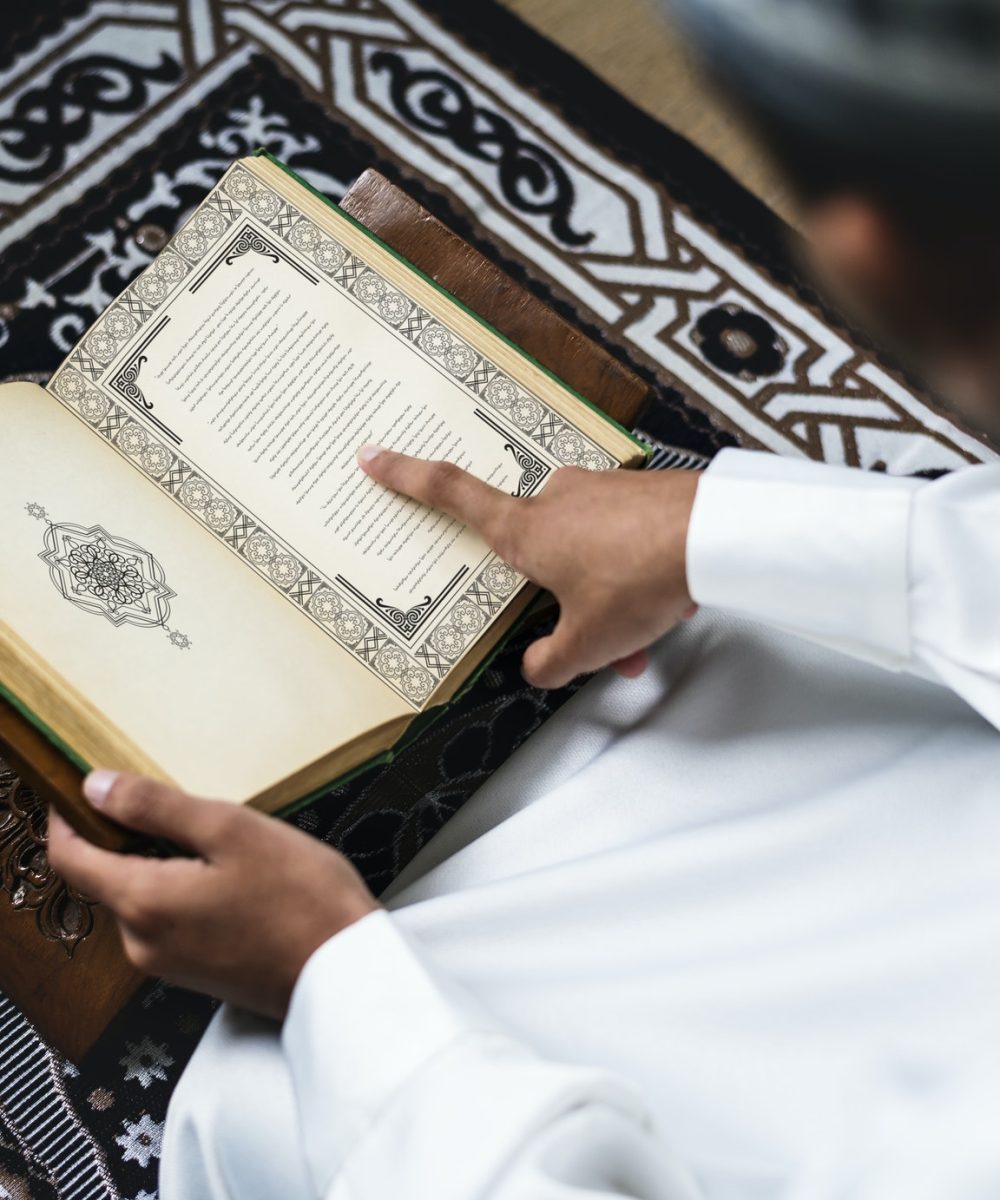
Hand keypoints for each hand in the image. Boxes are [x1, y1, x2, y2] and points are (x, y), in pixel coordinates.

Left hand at [47, 772, 378, 1018]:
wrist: (346, 972)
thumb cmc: (299, 895)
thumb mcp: (231, 830)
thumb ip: (156, 807)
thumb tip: (95, 787)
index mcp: (142, 902)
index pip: (69, 857)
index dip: (66, 817)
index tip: (81, 785)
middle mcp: (140, 941)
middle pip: (106, 876)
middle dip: (128, 836)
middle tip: (180, 804)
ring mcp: (167, 962)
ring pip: (140, 896)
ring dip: (161, 862)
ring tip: (219, 840)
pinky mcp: (194, 973)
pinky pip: (167, 919)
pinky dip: (182, 889)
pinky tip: (231, 876)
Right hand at [358, 446, 701, 687]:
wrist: (716, 536)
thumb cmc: (639, 581)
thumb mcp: (587, 643)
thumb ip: (552, 662)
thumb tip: (537, 667)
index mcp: (525, 530)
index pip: (452, 495)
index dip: (407, 478)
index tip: (374, 456)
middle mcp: (556, 501)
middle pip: (537, 554)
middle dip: (562, 600)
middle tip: (592, 644)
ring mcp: (599, 491)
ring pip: (587, 555)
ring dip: (607, 600)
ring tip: (642, 641)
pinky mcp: (638, 493)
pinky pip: (621, 542)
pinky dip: (634, 580)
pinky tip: (665, 610)